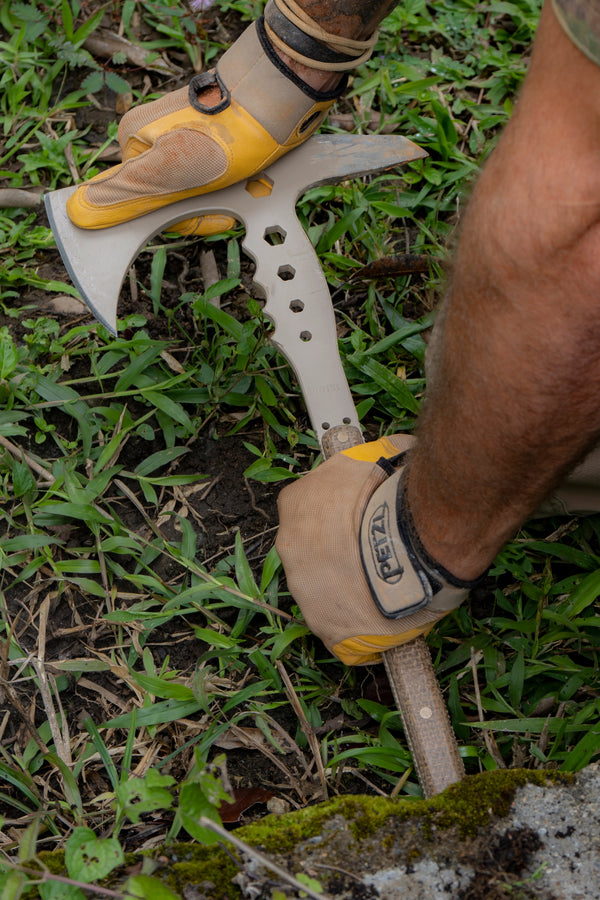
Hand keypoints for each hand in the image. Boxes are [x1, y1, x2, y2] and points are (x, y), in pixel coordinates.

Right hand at [67, 20, 340, 229]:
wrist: (272, 101)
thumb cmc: (222, 135)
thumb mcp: (168, 172)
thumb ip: (127, 195)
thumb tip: (79, 213)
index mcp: (134, 144)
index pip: (146, 202)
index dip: (180, 219)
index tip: (209, 219)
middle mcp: (156, 138)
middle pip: (175, 197)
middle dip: (208, 204)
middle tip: (235, 193)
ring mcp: (185, 137)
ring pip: (202, 189)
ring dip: (229, 195)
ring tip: (249, 181)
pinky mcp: (212, 138)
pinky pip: (221, 175)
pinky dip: (239, 183)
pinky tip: (254, 176)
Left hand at [276, 435, 472, 664]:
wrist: (410, 545)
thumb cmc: (394, 497)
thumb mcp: (377, 458)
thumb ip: (371, 457)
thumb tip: (390, 450)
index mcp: (296, 504)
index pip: (308, 507)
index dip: (337, 514)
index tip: (360, 519)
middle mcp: (290, 549)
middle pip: (311, 551)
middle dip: (338, 552)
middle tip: (374, 551)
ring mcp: (304, 591)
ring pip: (322, 589)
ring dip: (347, 587)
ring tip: (385, 584)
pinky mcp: (326, 627)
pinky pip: (338, 626)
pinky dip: (357, 622)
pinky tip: (383, 613)